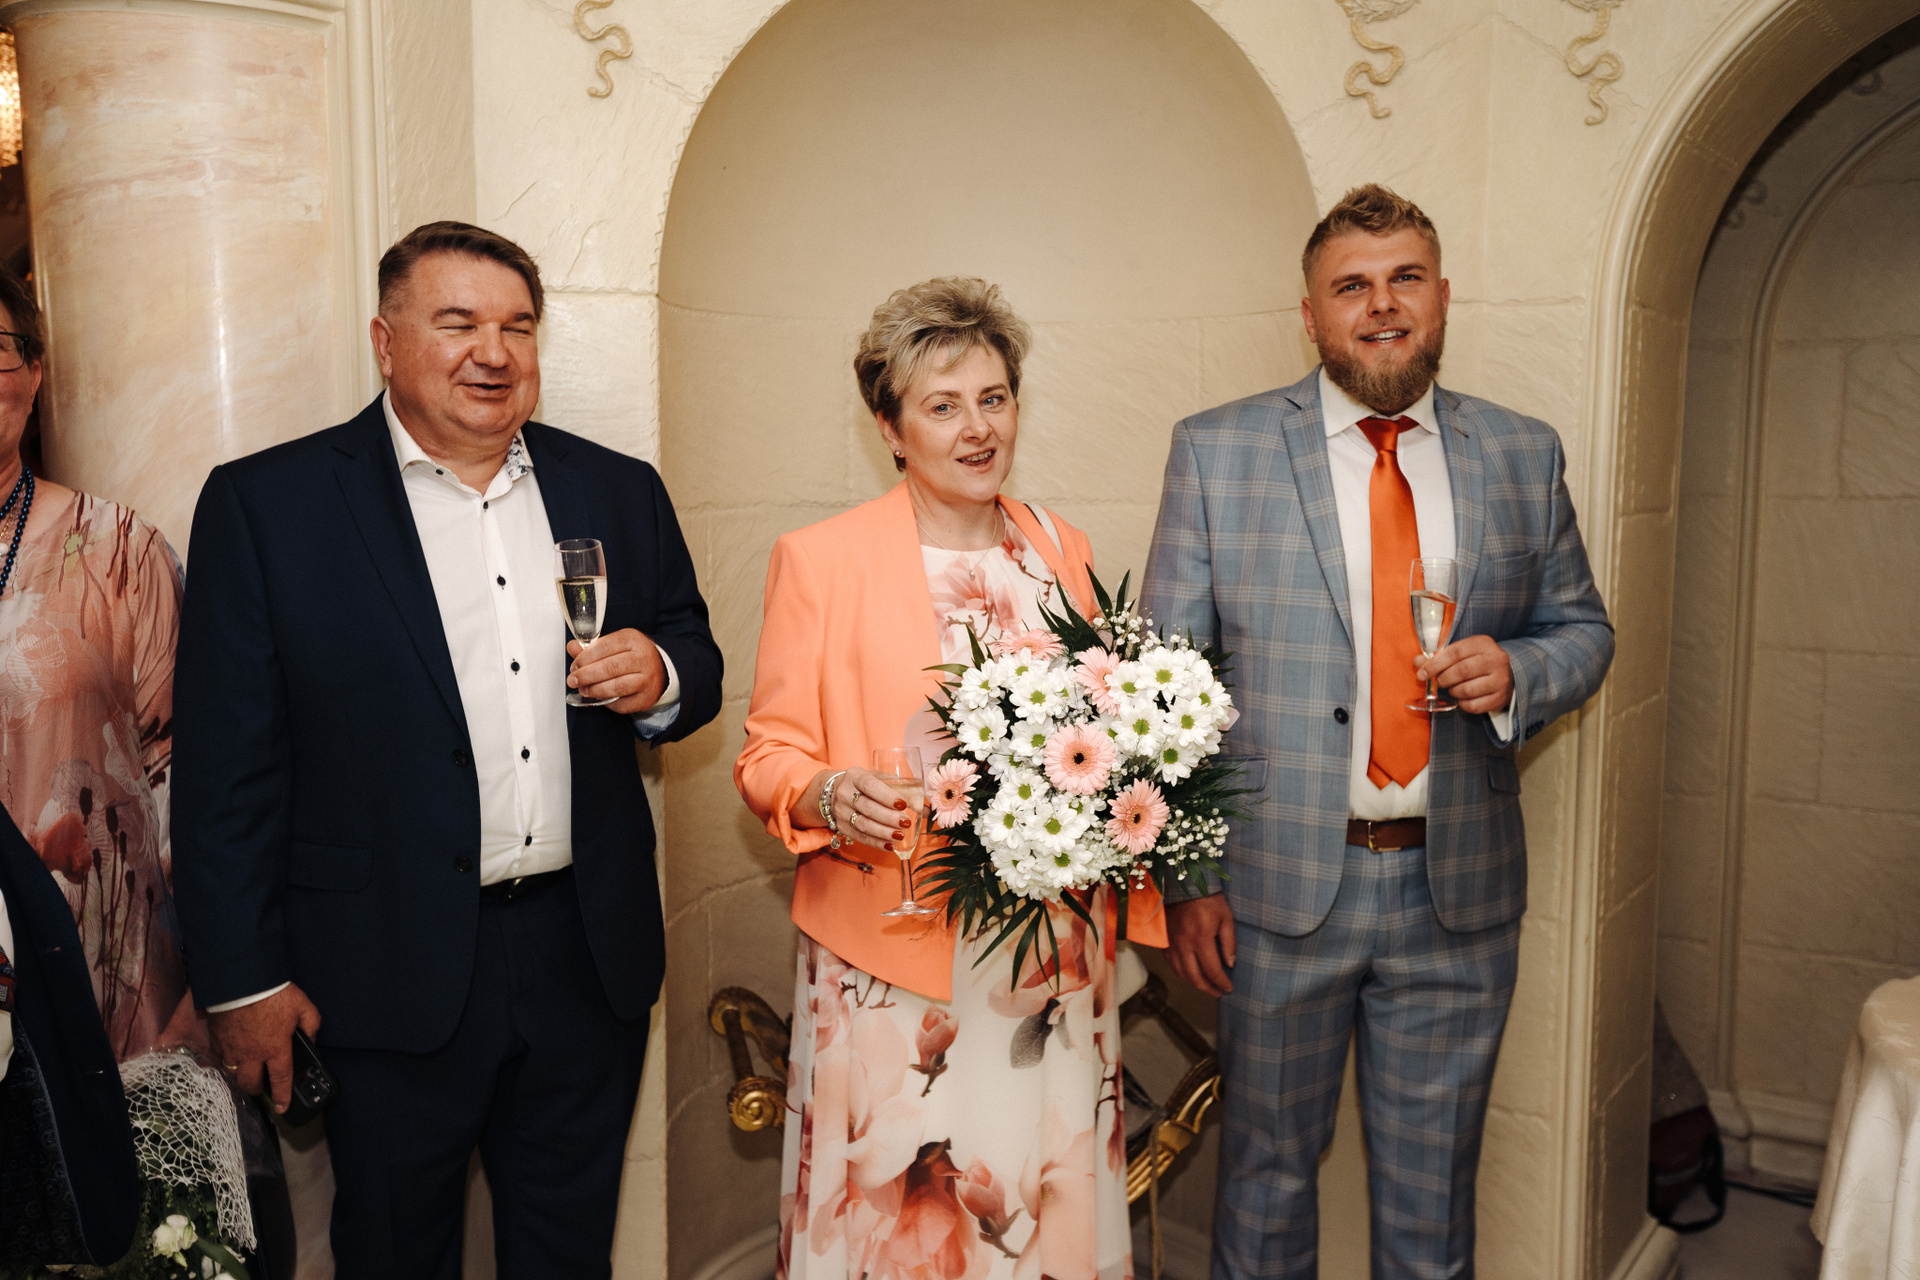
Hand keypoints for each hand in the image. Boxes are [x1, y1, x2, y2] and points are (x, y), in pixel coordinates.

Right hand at [208, 984, 321, 1113]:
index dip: (283, 1096)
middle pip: (250, 1084)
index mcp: (275, 1049)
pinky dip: (226, 1060)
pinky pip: (220, 1057)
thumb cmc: (274, 993)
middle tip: (261, 1087)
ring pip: (233, 1073)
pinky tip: (231, 1054)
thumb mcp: (303, 1006)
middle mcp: (252, 1055)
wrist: (241, 980)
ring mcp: (232, 1048)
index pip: (281, 1079)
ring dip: (240, 1075)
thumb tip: (310, 1038)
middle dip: (256, 1090)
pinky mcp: (217, 1039)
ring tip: (246, 1071)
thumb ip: (311, 1025)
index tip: (283, 1108)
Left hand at [567, 628, 665, 712]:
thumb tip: (572, 647)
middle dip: (587, 675)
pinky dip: (607, 702)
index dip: (585, 658)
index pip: (605, 647)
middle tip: (573, 680)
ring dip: (595, 690)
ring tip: (584, 689)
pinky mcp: (646, 698)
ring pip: (617, 686)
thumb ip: (592, 648)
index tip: (575, 666)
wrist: (659, 669)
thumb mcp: (614, 645)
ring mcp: (647, 679)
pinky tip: (600, 697)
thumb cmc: (632, 656)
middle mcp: (643, 658)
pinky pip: (623, 704)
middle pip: (610, 667)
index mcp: (633, 640)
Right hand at [828, 767, 920, 853]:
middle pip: (868, 808)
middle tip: (906, 822)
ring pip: (863, 824)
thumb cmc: (863, 784)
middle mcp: (844, 793)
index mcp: (855, 776)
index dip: (886, 796)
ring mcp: (840, 812)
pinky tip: (890, 846)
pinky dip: (876, 843)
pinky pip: (859, 837)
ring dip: (883, 832)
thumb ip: (900, 788)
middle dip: (888, 817)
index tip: (902, 804)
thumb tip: (926, 808)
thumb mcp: (876, 778)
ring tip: (900, 836)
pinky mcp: (841, 827)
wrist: (831, 792)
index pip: (870, 785)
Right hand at [1165, 894, 1236, 995]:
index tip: (1229, 988)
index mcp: (1201, 939)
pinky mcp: (1163, 940)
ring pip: (1181, 973)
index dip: (1222, 983)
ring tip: (1206, 986)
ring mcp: (1171, 943)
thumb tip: (1230, 964)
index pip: (1212, 970)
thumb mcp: (1226, 918)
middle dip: (1208, 989)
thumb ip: (1229, 943)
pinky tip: (1190, 973)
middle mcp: (1183, 945)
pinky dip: (1181, 973)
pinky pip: (1171, 963)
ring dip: (1194, 983)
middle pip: (1194, 977)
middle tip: (1218, 992)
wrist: (1183, 884)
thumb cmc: (1208, 899)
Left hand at [1416, 635, 1512, 715]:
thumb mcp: (1460, 653)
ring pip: (1468, 690)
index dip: (1434, 664)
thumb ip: (1438, 657)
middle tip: (1439, 682)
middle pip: (1462, 671)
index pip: (1455, 652)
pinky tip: (1463, 698)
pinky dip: (1463, 704)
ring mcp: (1501, 679)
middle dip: (1444, 679)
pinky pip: (1474, 706)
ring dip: (1454, 691)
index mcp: (1483, 643)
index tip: (1422, 674)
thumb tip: (1417, 662)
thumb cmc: (1476, 662)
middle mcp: (1496, 659)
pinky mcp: (1501, 697)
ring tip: (1453, 688)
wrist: (1505, 675)